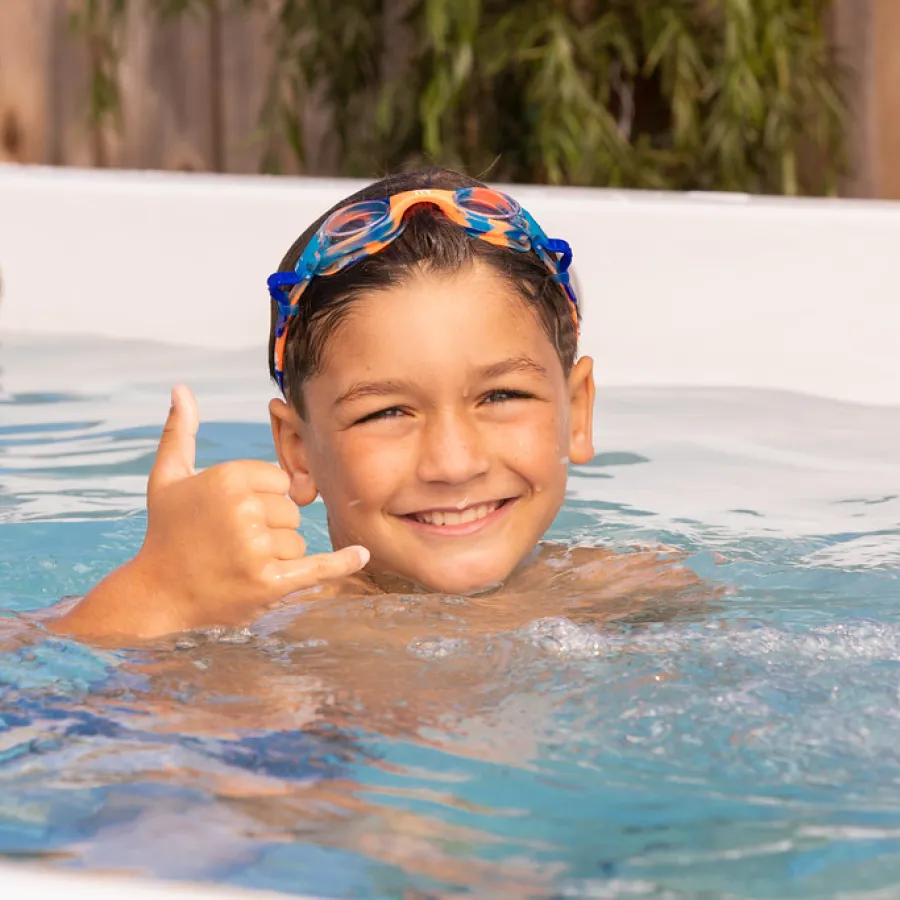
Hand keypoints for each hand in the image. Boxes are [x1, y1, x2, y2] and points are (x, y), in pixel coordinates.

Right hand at [84, 385, 367, 637]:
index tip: (233, 515)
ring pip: (298, 541)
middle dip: (270, 528)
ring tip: (239, 565)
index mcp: (228, 478)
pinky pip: (317, 566)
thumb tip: (181, 388)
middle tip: (233, 544)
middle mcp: (244, 508)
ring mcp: (256, 547)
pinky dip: (341, 563)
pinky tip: (361, 555)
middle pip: (292, 512)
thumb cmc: (165, 534)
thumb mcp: (167, 478)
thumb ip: (180, 431)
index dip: (263, 499)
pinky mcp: (268, 582)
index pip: (281, 481)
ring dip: (278, 556)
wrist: (156, 597)